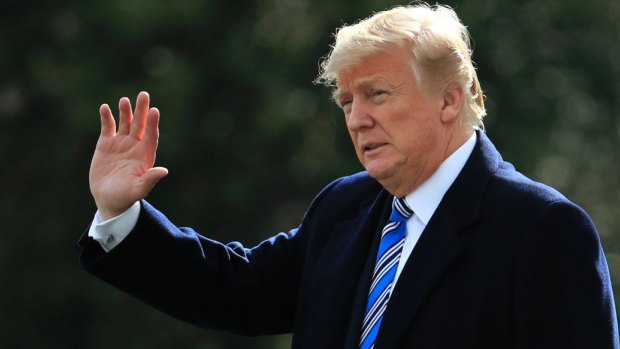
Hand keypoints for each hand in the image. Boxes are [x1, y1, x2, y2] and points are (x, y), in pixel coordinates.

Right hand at [89, 91, 167, 218]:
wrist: (108, 199)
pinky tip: (105, 108)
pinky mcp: (106, 144)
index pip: (151, 135)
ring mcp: (121, 143)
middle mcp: (134, 146)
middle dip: (142, 110)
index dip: (152, 123)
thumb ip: (149, 179)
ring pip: (125, 123)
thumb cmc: (126, 196)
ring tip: (124, 100)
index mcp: (145, 155)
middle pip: (140, 124)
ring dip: (125, 112)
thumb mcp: (138, 189)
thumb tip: (164, 171)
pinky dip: (106, 118)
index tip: (154, 111)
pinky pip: (107, 127)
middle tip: (144, 95)